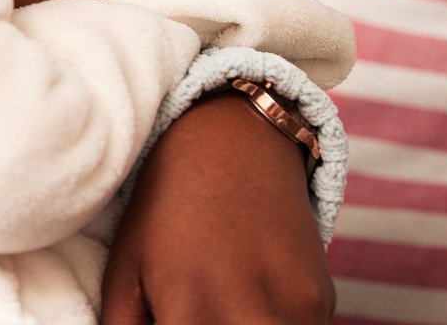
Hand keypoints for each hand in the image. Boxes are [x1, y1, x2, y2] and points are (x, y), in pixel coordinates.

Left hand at [101, 92, 333, 323]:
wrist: (233, 139)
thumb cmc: (167, 204)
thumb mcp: (125, 267)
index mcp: (190, 311)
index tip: (167, 318)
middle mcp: (248, 316)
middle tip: (188, 311)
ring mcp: (294, 309)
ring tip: (218, 301)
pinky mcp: (320, 300)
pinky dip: (270, 321)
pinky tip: (250, 291)